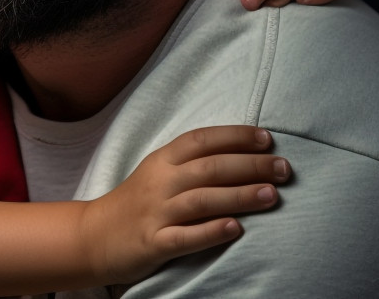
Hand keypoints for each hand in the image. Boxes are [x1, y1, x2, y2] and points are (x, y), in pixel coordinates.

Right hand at [80, 126, 289, 285]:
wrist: (94, 236)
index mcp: (162, 160)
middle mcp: (160, 182)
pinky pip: (185, 237)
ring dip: (239, 195)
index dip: (236, 136)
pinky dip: (211, 231)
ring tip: (272, 195)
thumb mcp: (158, 172)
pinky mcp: (153, 242)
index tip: (268, 139)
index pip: (202, 140)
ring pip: (202, 200)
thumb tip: (242, 154)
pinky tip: (236, 228)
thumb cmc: (136, 202)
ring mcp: (156, 213)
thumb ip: (192, 162)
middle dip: (250, 166)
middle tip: (284, 169)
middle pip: (209, 168)